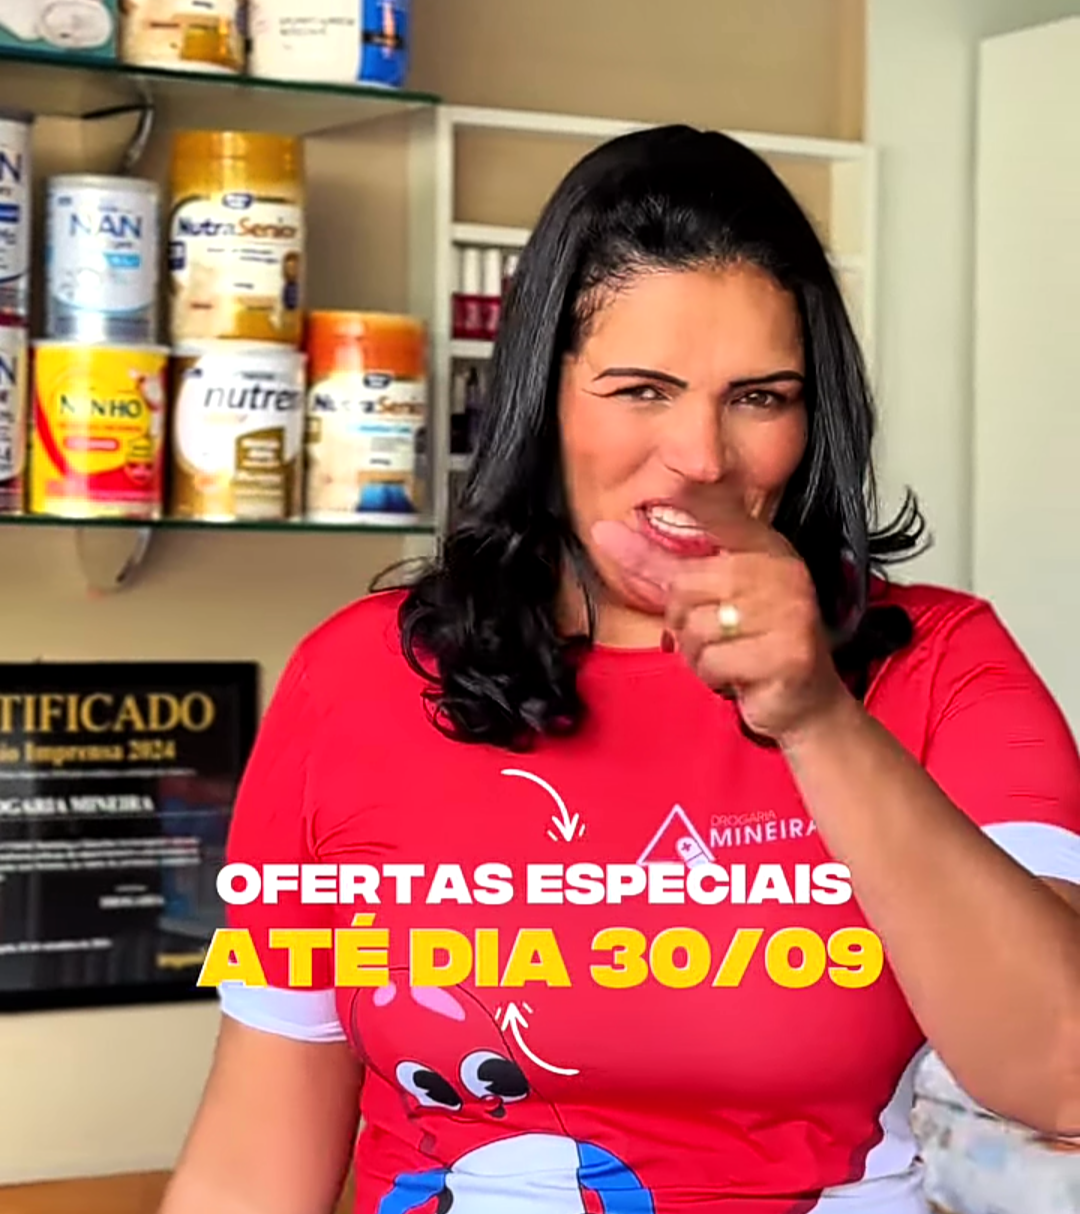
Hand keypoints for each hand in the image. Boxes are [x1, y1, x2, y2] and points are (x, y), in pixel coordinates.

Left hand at [591, 513, 849, 742]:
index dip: (698, 499)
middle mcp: (781, 573)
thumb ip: (660, 563)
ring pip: (695, 630)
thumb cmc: (750, 642)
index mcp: (763, 550)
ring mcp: (790, 612)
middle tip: (716, 635)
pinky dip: (715, 678)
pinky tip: (740, 677)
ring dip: (699, 656)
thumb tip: (602, 531)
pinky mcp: (788, 654)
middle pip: (687, 585)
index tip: (673, 480)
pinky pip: (714, 663)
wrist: (805, 700)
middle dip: (682, 621)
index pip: (725, 515)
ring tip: (730, 657)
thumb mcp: (709, 595)